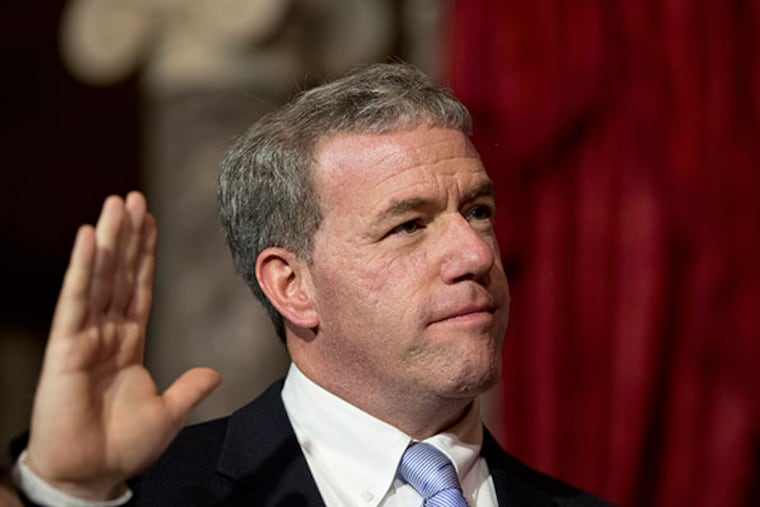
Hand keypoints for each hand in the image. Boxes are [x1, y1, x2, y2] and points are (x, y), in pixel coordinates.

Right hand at [26, 192, 221, 499]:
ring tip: (115, 203)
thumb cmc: (123, 447)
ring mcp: (84, 337)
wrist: (92, 475)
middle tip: (133, 197)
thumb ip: (190, 388)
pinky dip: (81, 269)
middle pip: (119, 274)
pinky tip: (87, 237)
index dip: (145, 255)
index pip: (140, 288)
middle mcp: (106, 333)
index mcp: (128, 343)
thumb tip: (216, 373)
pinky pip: (75, 301)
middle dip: (127, 235)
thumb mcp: (168, 413)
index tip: (151, 222)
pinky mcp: (65, 349)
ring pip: (98, 278)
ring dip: (107, 239)